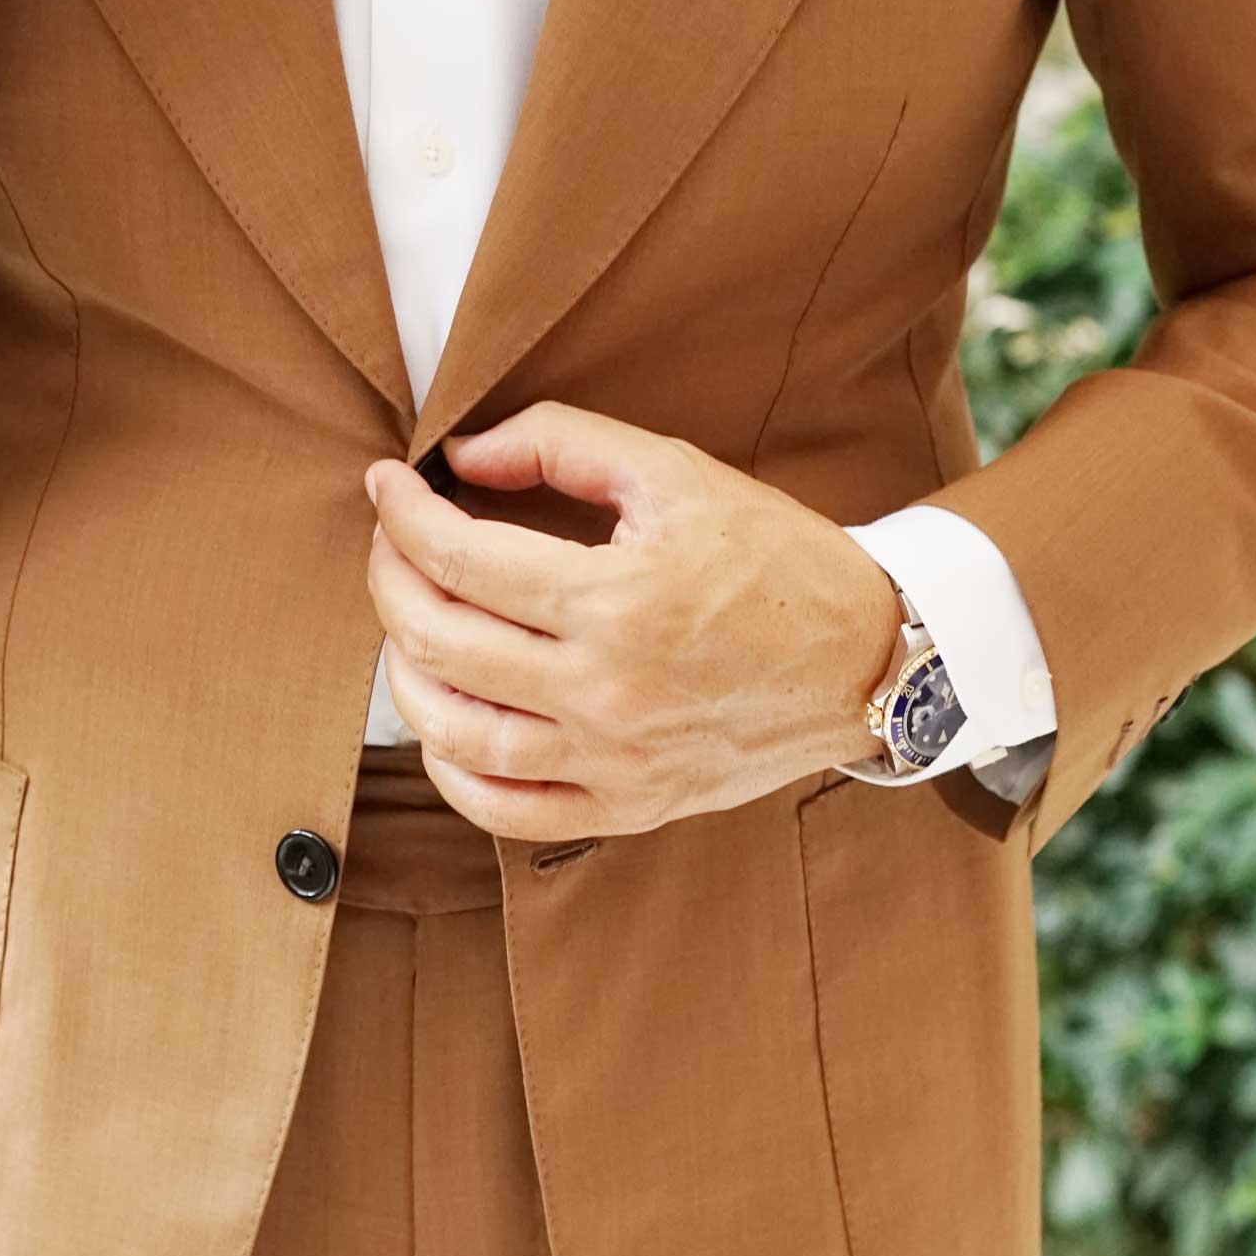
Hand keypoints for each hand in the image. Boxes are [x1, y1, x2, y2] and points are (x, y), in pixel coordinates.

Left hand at [364, 400, 904, 840]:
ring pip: (457, 734)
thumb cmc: (774, 558)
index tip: (387, 485)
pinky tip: (443, 724)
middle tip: (392, 545)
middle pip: (439, 641)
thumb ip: (562, 445)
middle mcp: (607, 689)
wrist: (867, 657)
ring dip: (405, 675)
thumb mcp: (676, 472)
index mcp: (617, 599)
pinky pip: (508, 810)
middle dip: (390, 580)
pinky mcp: (630, 805)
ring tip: (407, 628)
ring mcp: (614, 758)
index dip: (402, 514)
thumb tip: (461, 456)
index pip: (460, 557)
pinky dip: (453, 772)